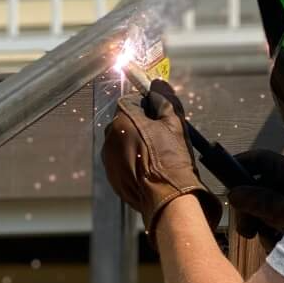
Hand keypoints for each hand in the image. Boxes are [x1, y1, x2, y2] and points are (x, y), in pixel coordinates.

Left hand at [101, 78, 222, 232]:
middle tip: (161, 139)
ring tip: (156, 159)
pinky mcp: (112, 177)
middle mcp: (110, 136)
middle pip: (125, 122)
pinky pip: (122, 163)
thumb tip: (158, 84)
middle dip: (140, 127)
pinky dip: (133, 164)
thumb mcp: (174, 124)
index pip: (131, 100)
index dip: (147, 107)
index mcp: (123, 118)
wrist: (168, 198)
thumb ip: (164, 99)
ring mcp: (109, 159)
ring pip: (123, 143)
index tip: (159, 116)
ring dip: (136, 146)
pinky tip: (149, 171)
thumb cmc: (172, 161)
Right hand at [228, 150, 283, 246]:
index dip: (241, 163)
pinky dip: (273, 238)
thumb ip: (261, 202)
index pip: (263, 160)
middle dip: (248, 210)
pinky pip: (275, 228)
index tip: (223, 178)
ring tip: (271, 242)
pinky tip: (281, 248)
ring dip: (261, 228)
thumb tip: (233, 194)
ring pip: (264, 212)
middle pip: (258, 189)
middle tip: (247, 231)